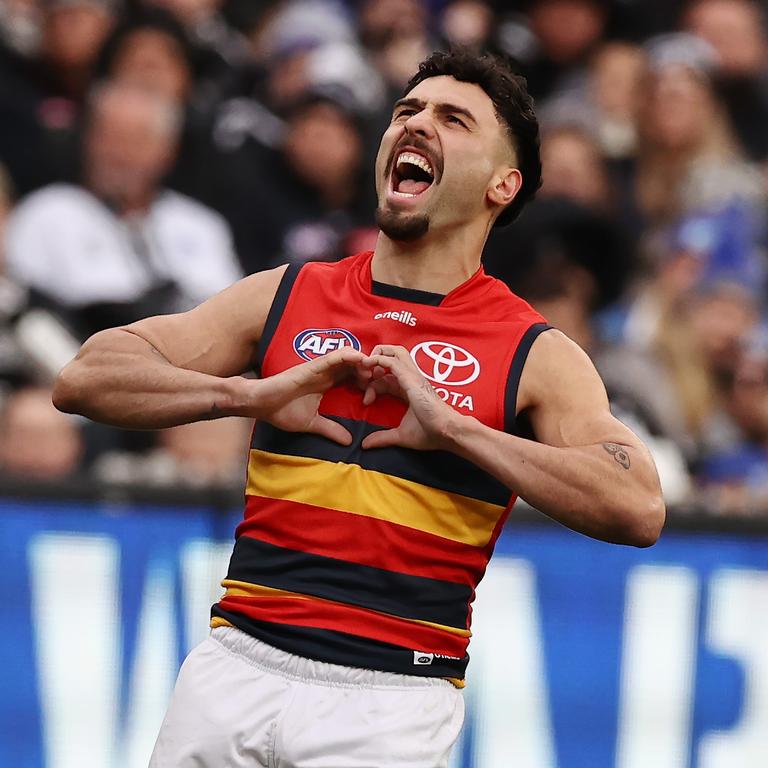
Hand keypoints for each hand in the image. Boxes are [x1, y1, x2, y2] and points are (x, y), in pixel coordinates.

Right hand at [247, 348, 368, 444]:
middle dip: (371, 370)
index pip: (354, 376)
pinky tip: (362, 359)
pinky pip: (335, 356)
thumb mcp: (313, 424)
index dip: (368, 382)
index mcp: (328, 383)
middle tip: (382, 380)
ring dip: (364, 361)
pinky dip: (350, 355)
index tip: (376, 394)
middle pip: (356, 364)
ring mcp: (321, 367)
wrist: (261, 404)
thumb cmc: (281, 411)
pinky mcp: (313, 365)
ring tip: (375, 370)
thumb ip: (331, 430)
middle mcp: (327, 372)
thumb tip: (349, 441)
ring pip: (349, 356)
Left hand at [360, 345, 461, 450]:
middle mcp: (411, 378)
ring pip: (394, 351)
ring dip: (377, 355)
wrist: (447, 431)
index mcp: (410, 389)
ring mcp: (412, 375)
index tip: (366, 401)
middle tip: (363, 377)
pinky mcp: (410, 377)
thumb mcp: (401, 436)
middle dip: (375, 361)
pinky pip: (392, 361)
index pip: (388, 379)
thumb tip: (365, 444)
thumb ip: (383, 438)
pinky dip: (377, 360)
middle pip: (392, 357)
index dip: (373, 385)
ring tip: (365, 367)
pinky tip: (367, 366)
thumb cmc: (431, 433)